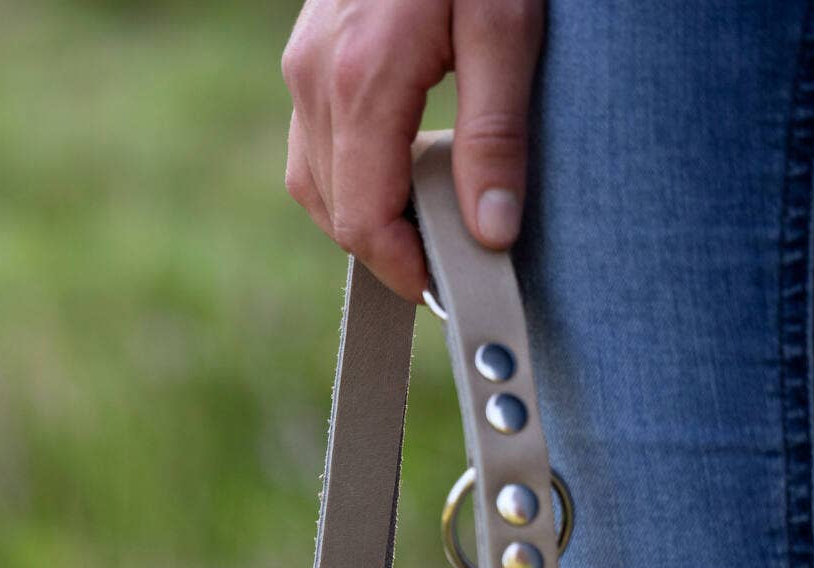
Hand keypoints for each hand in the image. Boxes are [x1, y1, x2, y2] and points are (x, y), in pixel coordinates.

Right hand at [281, 0, 543, 300]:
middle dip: (385, 249)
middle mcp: (316, 79)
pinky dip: (349, 174)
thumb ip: (497, 133)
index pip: (365, 216)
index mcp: (365, 81)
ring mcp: (302, 66)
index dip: (402, 268)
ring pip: (314, 181)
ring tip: (424, 223)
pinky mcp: (305, 54)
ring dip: (362, 214)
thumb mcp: (511, 28)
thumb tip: (490, 230)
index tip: (444, 293)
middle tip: (445, 265)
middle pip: (333, 208)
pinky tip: (397, 168)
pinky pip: (314, 143)